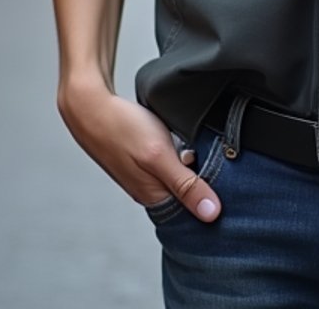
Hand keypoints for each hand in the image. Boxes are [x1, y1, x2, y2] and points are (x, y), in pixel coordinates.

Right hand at [58, 81, 221, 221]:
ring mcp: (144, 171)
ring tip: (199, 143)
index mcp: (154, 196)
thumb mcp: (160, 156)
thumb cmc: (122, 128)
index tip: (229, 179)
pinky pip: (169, 159)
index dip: (212, 195)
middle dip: (204, 175)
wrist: (89, 105)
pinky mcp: (141, 156)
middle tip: (215, 153)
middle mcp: (149, 188)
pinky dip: (179, 149)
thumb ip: (186, 185)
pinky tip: (183, 137)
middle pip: (187, 191)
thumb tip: (211, 214)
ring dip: (192, 161)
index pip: (193, 209)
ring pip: (179, 172)